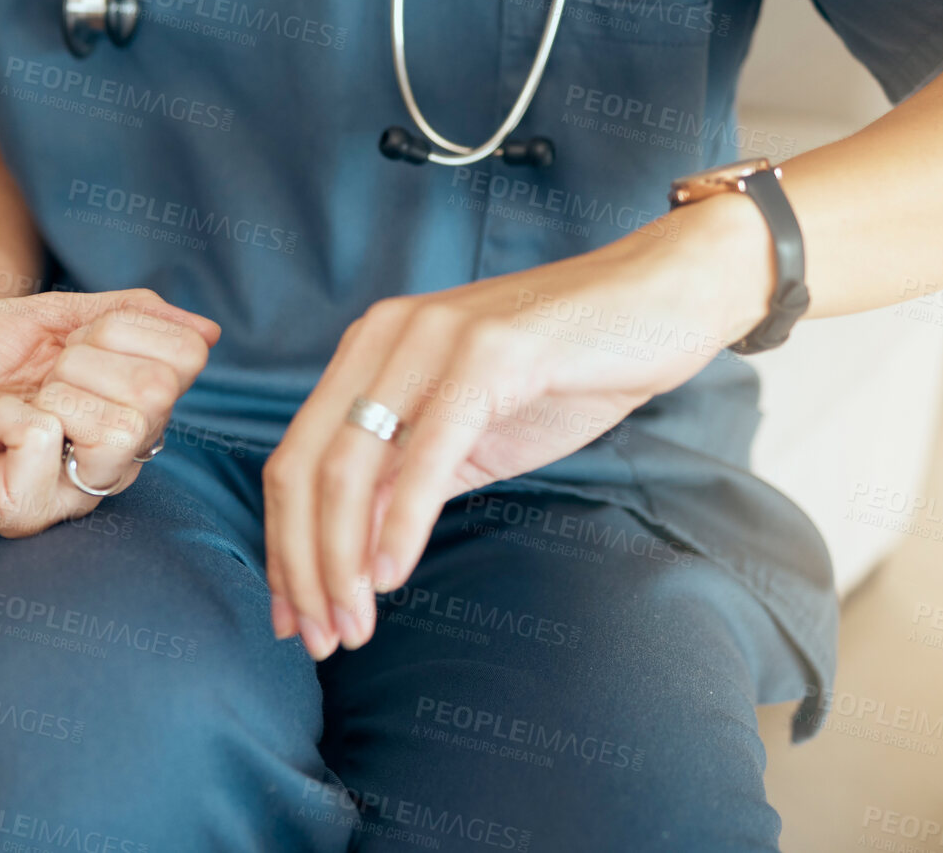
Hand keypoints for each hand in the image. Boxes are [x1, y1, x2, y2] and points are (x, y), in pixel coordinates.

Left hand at [0, 290, 219, 535]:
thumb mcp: (43, 314)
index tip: (68, 337)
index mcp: (119, 408)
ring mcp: (64, 490)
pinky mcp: (17, 512)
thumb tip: (206, 331)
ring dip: (54, 393)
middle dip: (87, 361)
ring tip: (11, 403)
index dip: (123, 331)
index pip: (181, 364)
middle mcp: (104, 458)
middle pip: (156, 399)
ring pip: (119, 431)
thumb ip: (124, 316)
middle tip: (36, 374)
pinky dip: (11, 420)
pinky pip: (48, 448)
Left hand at [264, 196, 773, 659]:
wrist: (659, 303)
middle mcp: (383, 338)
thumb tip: (346, 559)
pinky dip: (402, 521)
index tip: (292, 617)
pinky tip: (393, 575)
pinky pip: (426, 452)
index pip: (294, 460)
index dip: (283, 546)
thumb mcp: (467, 437)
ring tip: (352, 624)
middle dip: (303, 566)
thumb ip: (404, 483)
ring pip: (351, 464)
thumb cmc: (565, 373)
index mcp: (367, 352)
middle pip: (305, 468)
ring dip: (342, 559)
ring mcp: (431, 339)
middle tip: (318, 639)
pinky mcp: (488, 355)